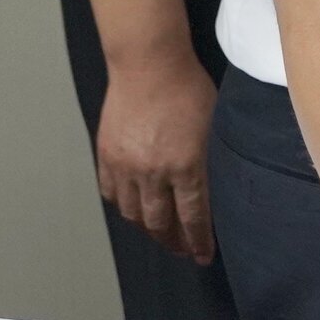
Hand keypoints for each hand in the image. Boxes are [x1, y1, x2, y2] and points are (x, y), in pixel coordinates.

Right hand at [92, 57, 216, 261]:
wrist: (149, 63)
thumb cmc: (188, 87)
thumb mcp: (213, 126)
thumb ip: (210, 161)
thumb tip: (211, 189)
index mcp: (186, 166)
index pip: (192, 218)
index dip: (198, 242)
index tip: (202, 257)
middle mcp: (153, 172)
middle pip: (160, 223)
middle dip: (172, 242)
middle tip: (181, 249)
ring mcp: (126, 165)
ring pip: (133, 213)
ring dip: (146, 228)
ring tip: (158, 232)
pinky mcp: (107, 154)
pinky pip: (110, 193)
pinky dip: (122, 205)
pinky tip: (132, 206)